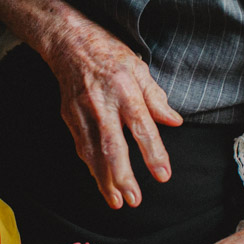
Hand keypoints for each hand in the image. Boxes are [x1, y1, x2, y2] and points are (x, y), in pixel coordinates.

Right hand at [45, 22, 181, 208]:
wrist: (68, 42)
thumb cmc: (108, 52)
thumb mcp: (139, 68)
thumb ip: (155, 97)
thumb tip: (174, 121)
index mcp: (125, 90)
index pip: (142, 127)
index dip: (153, 153)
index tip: (163, 176)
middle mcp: (102, 103)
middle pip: (112, 146)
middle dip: (122, 176)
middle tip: (133, 200)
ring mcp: (82, 111)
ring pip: (92, 151)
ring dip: (104, 179)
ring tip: (115, 201)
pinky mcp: (69, 116)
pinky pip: (81, 145)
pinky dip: (91, 166)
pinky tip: (100, 180)